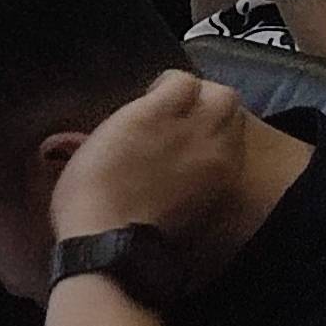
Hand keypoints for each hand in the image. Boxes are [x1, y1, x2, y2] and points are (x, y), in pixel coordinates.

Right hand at [52, 63, 265, 258]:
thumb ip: (127, 119)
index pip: (183, 79)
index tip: (154, 96)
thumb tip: (139, 113)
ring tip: (195, 138)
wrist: (113, 247)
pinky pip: (236, 154)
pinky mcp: (223, 187)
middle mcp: (194, 130)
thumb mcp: (94, 142)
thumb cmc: (89, 194)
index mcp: (156, 113)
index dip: (168, 86)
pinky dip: (224, 151)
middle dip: (205, 98)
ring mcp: (216, 160)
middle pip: (223, 95)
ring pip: (236, 123)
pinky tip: (200, 165)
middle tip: (182, 112)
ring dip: (219, 123)